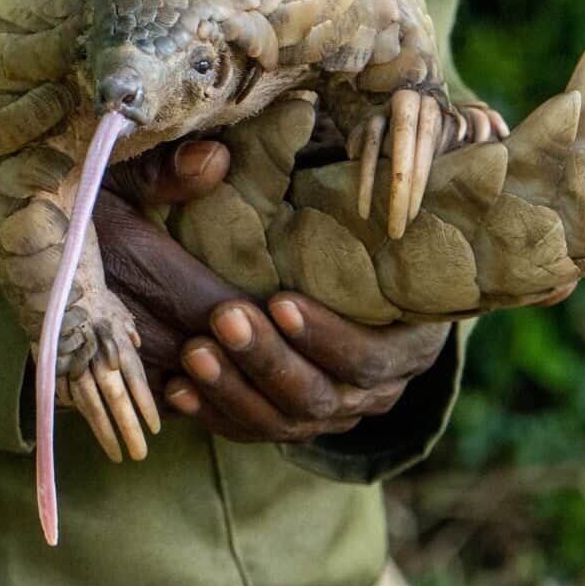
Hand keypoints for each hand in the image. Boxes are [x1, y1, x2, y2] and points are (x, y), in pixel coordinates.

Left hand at [94, 141, 450, 444]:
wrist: (361, 276)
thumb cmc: (356, 237)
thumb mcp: (341, 208)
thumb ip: (284, 176)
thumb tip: (214, 154)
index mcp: (408, 341)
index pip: (370, 357)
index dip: (327, 337)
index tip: (277, 300)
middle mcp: (376, 387)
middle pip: (321, 396)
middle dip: (268, 360)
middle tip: (222, 319)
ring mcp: (333, 411)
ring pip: (283, 422)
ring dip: (234, 390)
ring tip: (192, 354)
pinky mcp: (291, 421)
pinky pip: (251, 430)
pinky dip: (214, 412)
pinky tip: (176, 389)